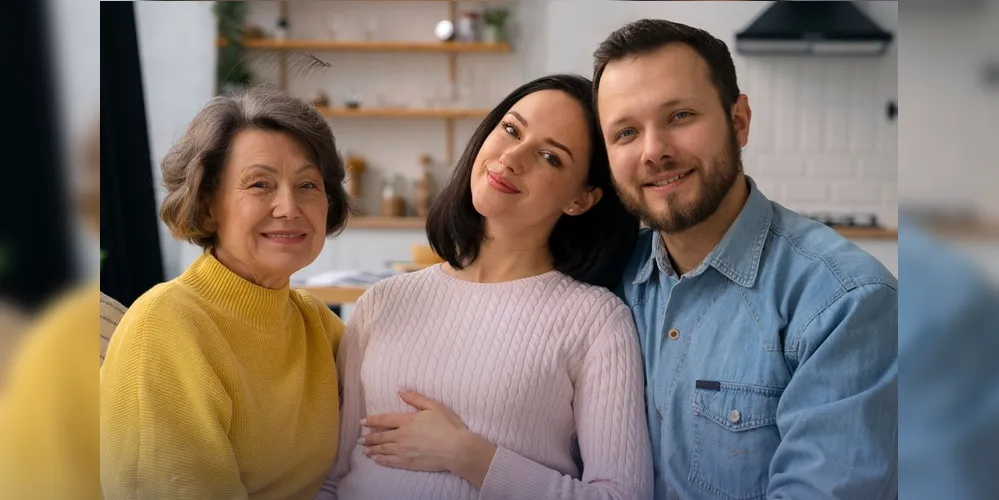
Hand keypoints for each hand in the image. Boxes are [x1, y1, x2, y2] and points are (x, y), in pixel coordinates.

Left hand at [360, 391, 495, 486]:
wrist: (456, 449)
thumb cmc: (448, 426)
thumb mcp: (434, 406)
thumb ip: (415, 398)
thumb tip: (400, 390)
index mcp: (407, 420)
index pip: (384, 420)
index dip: (372, 421)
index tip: (362, 422)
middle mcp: (401, 436)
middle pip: (380, 437)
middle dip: (369, 438)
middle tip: (360, 440)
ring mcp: (403, 450)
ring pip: (383, 450)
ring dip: (372, 450)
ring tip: (364, 450)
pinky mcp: (408, 462)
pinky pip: (390, 461)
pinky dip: (381, 460)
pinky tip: (376, 460)